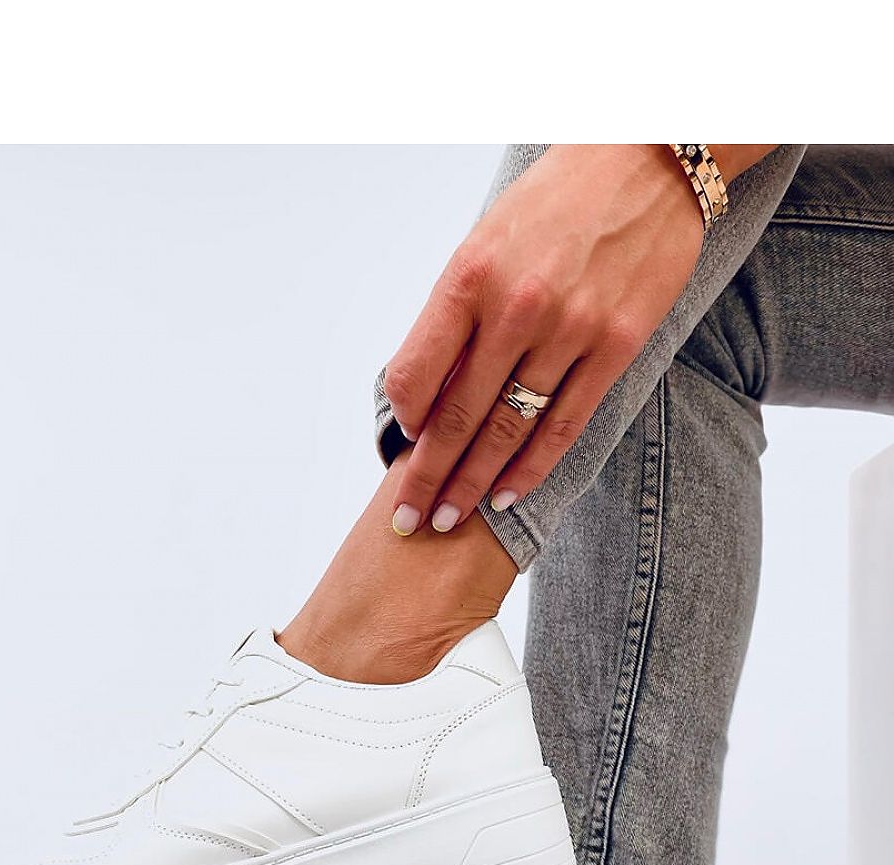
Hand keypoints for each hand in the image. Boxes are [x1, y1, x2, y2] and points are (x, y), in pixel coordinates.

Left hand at [384, 144, 705, 534]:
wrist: (647, 158)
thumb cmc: (553, 202)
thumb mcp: (485, 241)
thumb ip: (456, 314)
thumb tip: (427, 389)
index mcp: (469, 276)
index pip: (416, 374)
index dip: (404, 422)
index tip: (401, 447)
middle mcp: (516, 306)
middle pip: (457, 416)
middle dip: (427, 478)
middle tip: (408, 522)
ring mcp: (570, 329)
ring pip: (510, 429)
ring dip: (474, 484)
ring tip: (450, 522)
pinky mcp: (618, 345)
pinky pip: (566, 424)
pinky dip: (534, 467)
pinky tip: (508, 495)